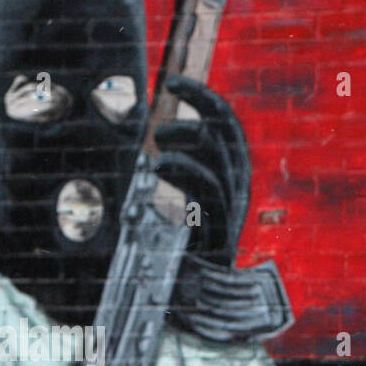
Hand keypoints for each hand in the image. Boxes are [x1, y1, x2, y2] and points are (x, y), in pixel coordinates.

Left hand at [154, 74, 250, 264]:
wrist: (200, 283)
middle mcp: (237, 182)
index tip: (173, 82)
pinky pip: (206, 190)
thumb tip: (129, 113)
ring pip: (214, 159)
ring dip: (180, 150)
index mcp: (232, 168)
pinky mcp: (218, 227)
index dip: (201, 97)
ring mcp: (230, 205)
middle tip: (157, 133)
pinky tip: (159, 166)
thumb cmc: (187, 231)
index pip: (225, 121)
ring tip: (155, 160)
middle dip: (190, 122)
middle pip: (224, 134)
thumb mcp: (180, 187)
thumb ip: (164, 151)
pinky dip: (182, 171)